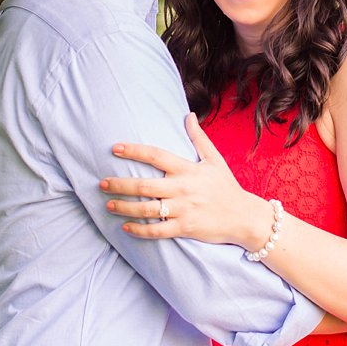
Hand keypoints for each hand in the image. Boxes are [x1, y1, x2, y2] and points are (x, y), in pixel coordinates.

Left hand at [100, 112, 268, 247]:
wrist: (244, 217)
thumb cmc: (226, 186)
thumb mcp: (214, 160)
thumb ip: (198, 138)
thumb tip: (188, 115)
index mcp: (187, 169)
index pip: (156, 155)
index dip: (134, 150)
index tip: (115, 148)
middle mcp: (183, 188)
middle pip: (144, 185)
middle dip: (120, 184)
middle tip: (102, 183)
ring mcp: (183, 210)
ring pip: (146, 209)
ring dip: (124, 207)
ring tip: (108, 205)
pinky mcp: (185, 228)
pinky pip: (157, 230)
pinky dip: (139, 229)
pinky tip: (125, 227)